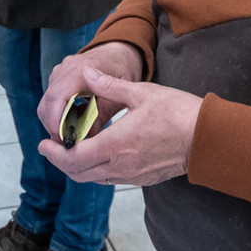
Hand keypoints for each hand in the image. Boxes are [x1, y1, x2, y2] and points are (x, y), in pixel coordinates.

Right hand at [37, 42, 143, 143]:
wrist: (119, 52)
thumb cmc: (122, 71)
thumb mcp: (118, 96)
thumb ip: (101, 117)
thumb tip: (87, 142)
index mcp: (82, 70)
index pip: (57, 96)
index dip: (55, 120)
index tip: (61, 139)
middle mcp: (66, 68)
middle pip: (48, 102)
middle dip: (53, 126)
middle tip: (66, 145)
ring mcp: (59, 72)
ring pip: (47, 102)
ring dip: (55, 121)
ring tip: (72, 135)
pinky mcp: (58, 78)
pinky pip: (51, 99)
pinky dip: (58, 114)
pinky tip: (73, 122)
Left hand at [38, 66, 202, 186]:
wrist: (206, 138)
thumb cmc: (176, 113)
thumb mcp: (140, 93)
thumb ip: (108, 85)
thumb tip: (86, 72)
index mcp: (115, 145)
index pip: (73, 158)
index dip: (54, 153)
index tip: (44, 144)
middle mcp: (120, 165)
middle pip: (78, 173)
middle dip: (61, 161)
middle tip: (50, 148)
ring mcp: (132, 175)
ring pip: (94, 178)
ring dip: (78, 167)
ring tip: (70, 150)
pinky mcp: (142, 178)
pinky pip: (110, 178)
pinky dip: (95, 170)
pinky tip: (97, 154)